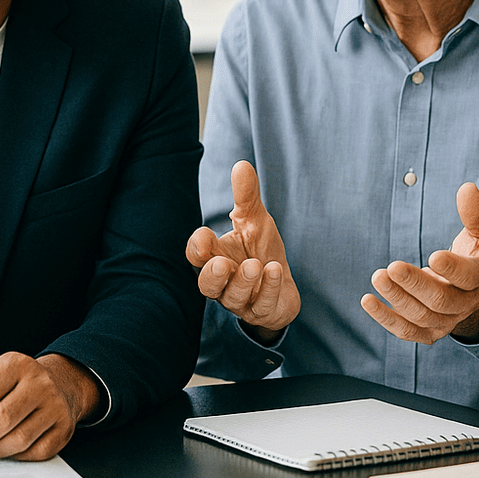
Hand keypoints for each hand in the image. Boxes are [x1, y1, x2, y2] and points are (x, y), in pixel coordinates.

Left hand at [0, 352, 99, 459]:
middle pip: (2, 418)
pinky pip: (34, 452)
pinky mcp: (64, 429)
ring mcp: (55, 406)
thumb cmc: (16, 385)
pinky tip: (10, 446)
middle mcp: (40, 382)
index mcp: (16, 364)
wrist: (60, 384)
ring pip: (18, 439)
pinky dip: (16, 455)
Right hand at [185, 160, 299, 341]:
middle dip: (212, 275)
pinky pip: (262, 305)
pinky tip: (275, 270)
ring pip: (233, 297)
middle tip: (220, 263)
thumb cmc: (260, 249)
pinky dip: (268, 288)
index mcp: (214, 257)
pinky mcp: (262, 312)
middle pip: (206, 285)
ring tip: (255, 265)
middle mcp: (223, 282)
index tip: (204, 235)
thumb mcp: (255, 220)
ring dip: (243, 281)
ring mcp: (242, 300)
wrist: (283, 283)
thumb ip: (246, 197)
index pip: (196, 256)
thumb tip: (241, 165)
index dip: (197, 248)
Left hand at [360, 181, 478, 343]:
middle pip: (440, 300)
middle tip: (392, 267)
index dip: (452, 269)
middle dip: (415, 285)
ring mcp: (446, 320)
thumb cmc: (478, 254)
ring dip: (397, 299)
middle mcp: (465, 303)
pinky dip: (386, 319)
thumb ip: (476, 213)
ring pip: (421, 316)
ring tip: (377, 276)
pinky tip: (368, 301)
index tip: (432, 255)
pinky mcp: (429, 331)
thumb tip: (467, 188)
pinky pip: (407, 331)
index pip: (469, 277)